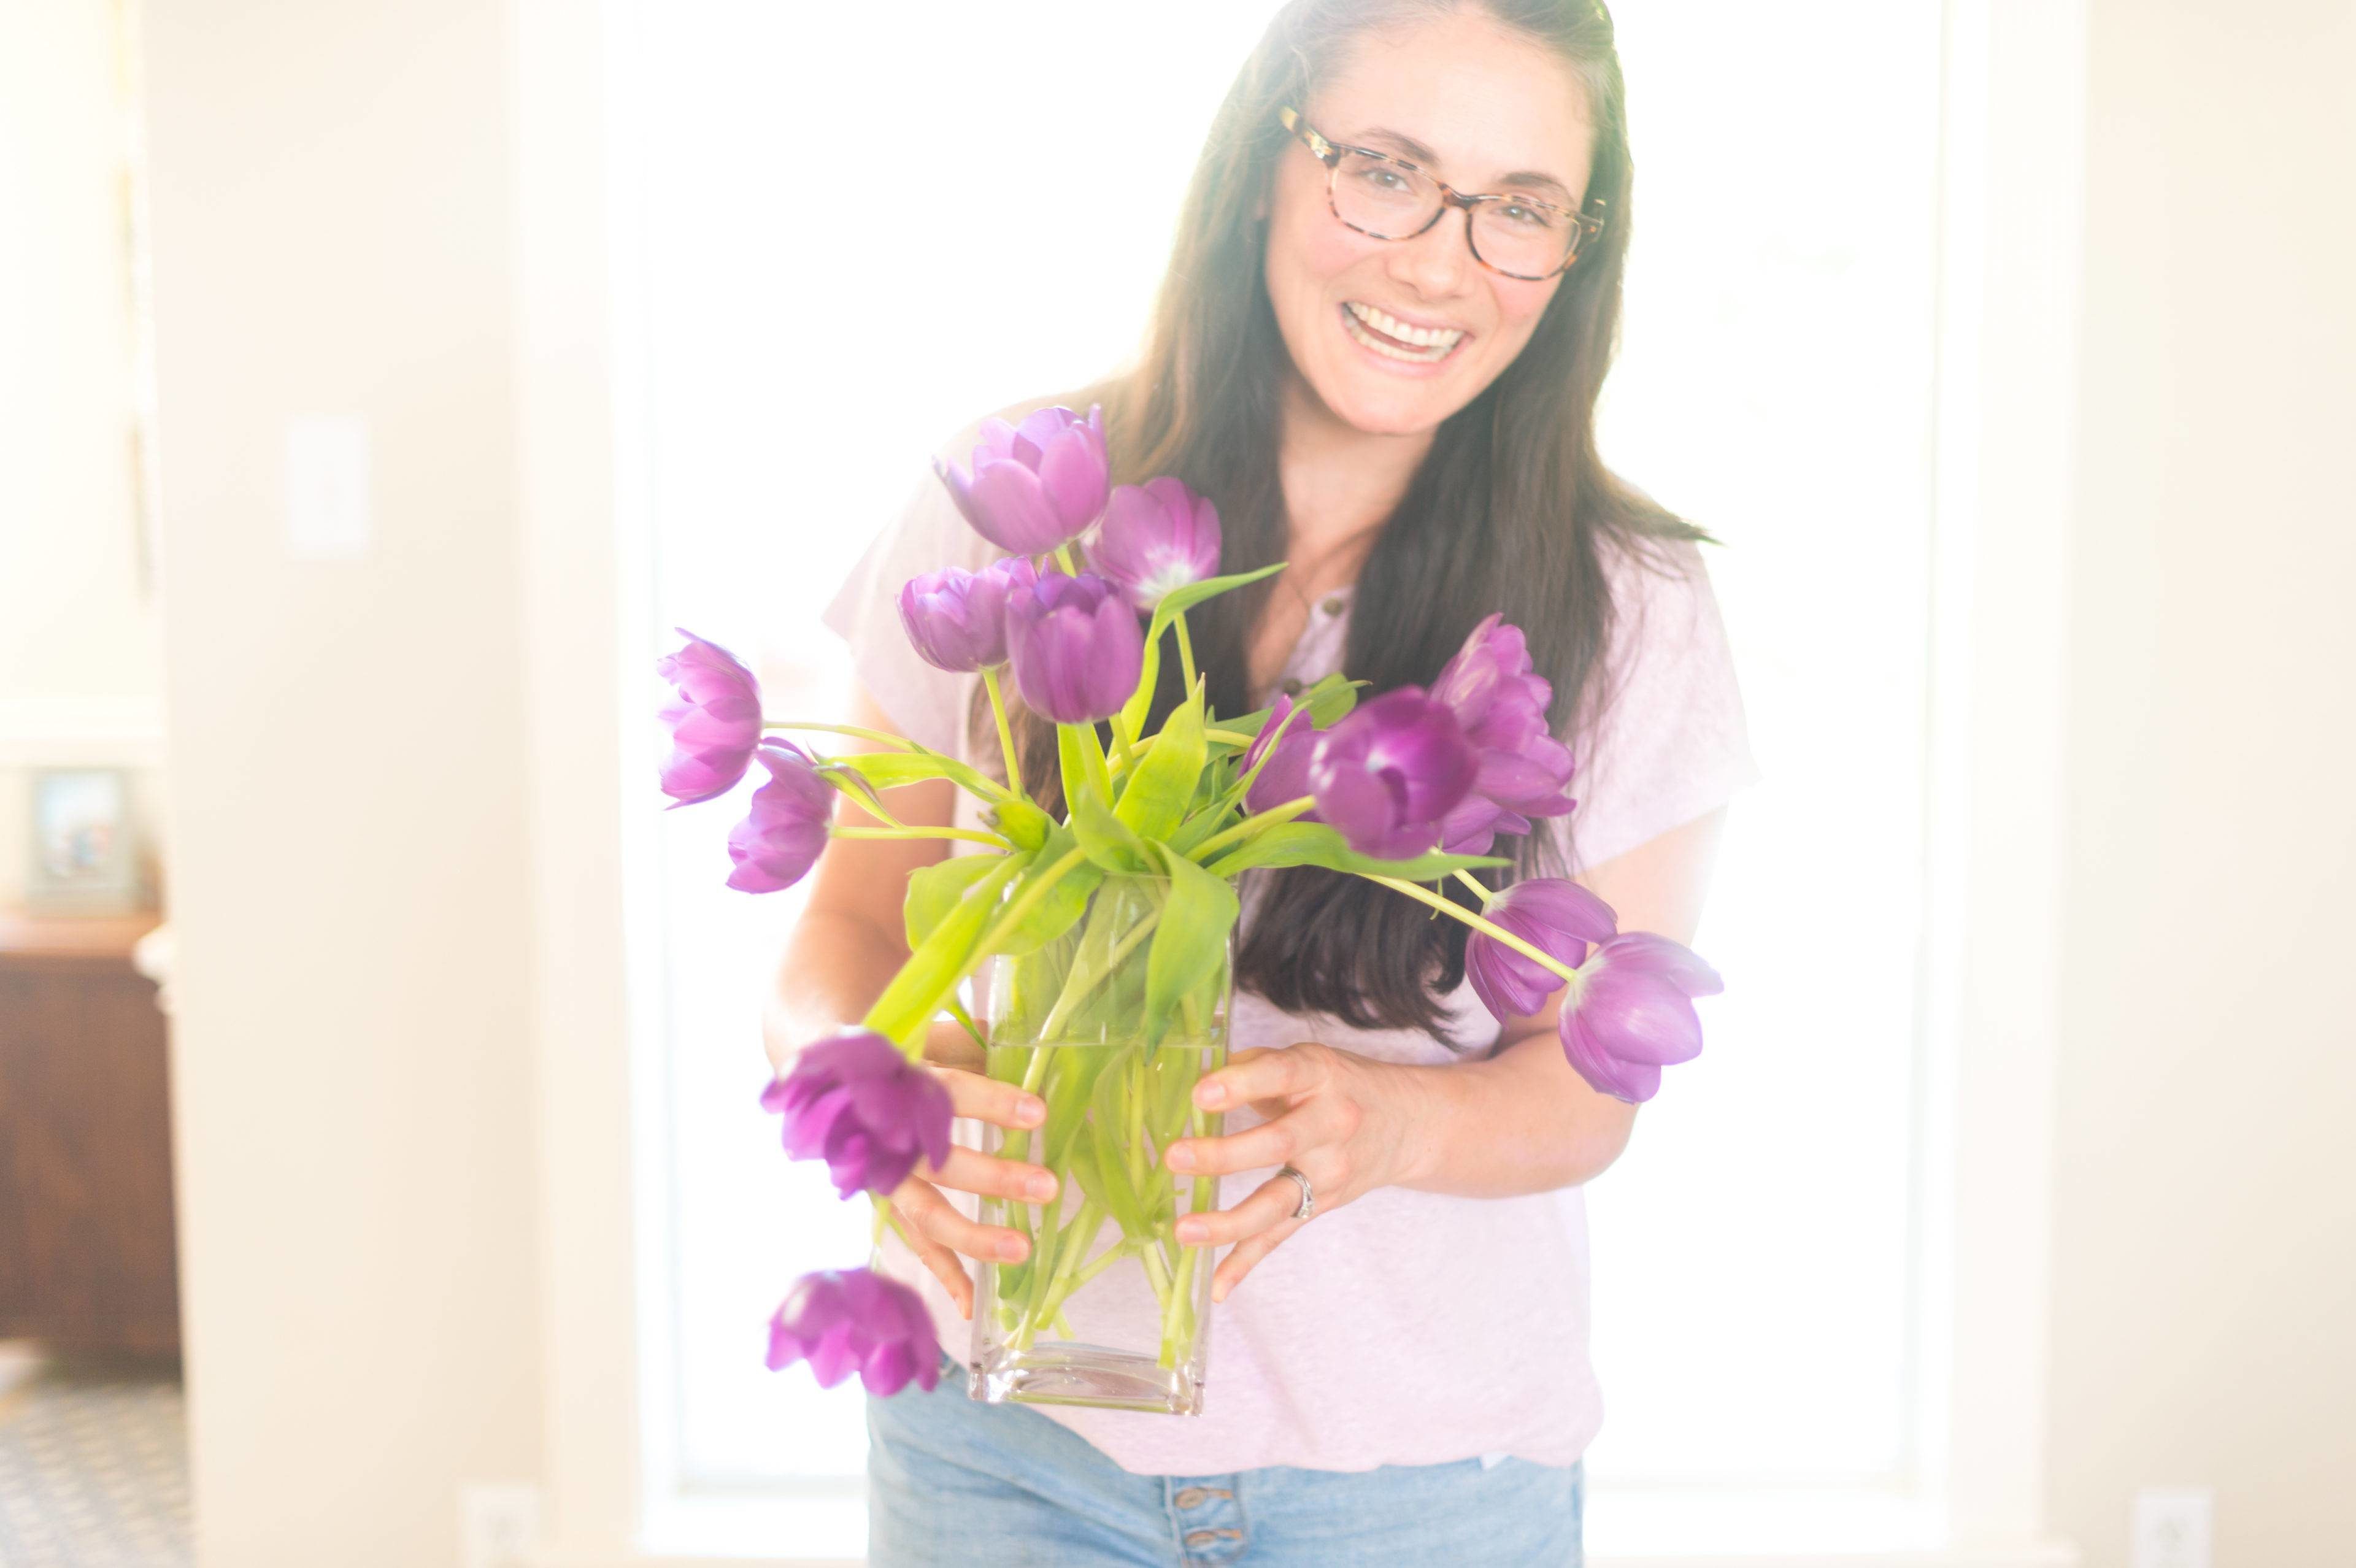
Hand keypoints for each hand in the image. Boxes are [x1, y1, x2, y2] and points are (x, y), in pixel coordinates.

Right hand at [887, 1019, 1059, 1318]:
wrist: (823, 1078)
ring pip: (926, 1215)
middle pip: (941, 1164)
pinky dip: (943, 1275)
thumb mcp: (932, 1037)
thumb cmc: (897, 1056)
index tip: (1038, 1113)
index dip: (991, 1104)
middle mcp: (888, 1137)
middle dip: (994, 1179)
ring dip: (974, 1238)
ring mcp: (883, 1179)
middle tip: (1047, 1187)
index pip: (948, 1093)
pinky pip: (916, 1244)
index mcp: (902, 1085)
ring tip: (1022, 1250)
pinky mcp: (886, 1206)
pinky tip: (969, 1305)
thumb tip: (1040, 1050)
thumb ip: (978, 1046)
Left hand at [1162, 1041, 1428, 1302]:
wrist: (1407, 1123)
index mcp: (1320, 1075)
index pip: (1281, 1075)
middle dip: (1224, 1155)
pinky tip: (1217, 1287)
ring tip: (1184, 1230)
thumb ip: (1252, 1064)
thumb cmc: (1338, 1084)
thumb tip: (1192, 1073)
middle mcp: (1330, 1124)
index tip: (1200, 1094)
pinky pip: (1280, 1236)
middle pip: (1278, 1143)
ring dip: (1228, 1222)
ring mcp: (1328, 1172)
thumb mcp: (1307, 1059)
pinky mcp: (1321, 1205)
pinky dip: (1247, 1262)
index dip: (1242, 1083)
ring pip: (1277, 1202)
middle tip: (1175, 1157)